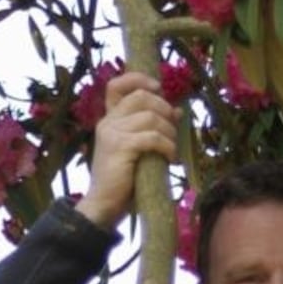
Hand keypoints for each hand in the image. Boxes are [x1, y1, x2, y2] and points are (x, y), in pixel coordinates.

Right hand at [75, 72, 181, 229]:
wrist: (105, 204)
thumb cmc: (124, 178)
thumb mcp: (139, 148)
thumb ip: (153, 128)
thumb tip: (177, 110)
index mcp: (109, 119)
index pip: (117, 86)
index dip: (138, 80)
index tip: (158, 88)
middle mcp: (108, 122)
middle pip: (141, 97)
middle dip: (164, 109)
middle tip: (172, 130)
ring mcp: (112, 134)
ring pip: (151, 117)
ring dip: (169, 132)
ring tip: (171, 150)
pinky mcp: (120, 147)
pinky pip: (152, 137)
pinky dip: (167, 146)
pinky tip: (171, 158)